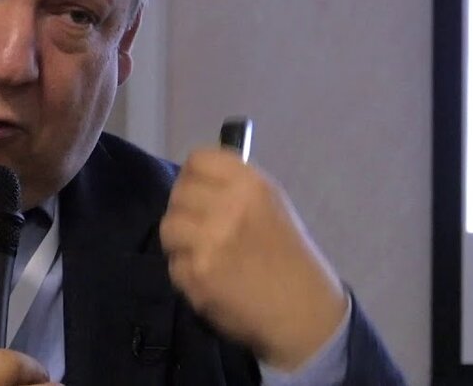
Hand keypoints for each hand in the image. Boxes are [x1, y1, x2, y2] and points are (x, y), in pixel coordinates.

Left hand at [159, 148, 347, 369]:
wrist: (304, 311)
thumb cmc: (288, 255)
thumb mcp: (271, 205)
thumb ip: (232, 188)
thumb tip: (194, 180)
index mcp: (251, 184)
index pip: (198, 160)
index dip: (193, 177)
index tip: (198, 192)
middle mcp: (229, 206)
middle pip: (178, 193)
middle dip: (185, 211)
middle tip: (199, 229)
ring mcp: (210, 240)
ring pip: (168, 227)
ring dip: (180, 242)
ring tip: (201, 254)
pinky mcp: (197, 273)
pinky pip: (174, 264)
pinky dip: (186, 274)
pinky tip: (209, 280)